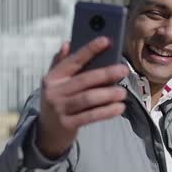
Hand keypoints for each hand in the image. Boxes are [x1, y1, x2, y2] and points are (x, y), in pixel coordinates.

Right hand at [37, 37, 128, 158]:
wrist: (47, 131)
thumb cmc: (58, 100)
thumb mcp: (55, 82)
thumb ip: (62, 63)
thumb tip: (68, 43)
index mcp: (52, 77)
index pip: (73, 61)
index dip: (89, 50)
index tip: (106, 40)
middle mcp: (54, 92)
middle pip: (84, 80)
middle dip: (106, 73)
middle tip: (123, 70)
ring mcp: (60, 109)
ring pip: (88, 99)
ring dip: (108, 94)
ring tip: (123, 92)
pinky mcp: (68, 124)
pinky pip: (90, 116)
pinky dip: (106, 111)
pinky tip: (119, 107)